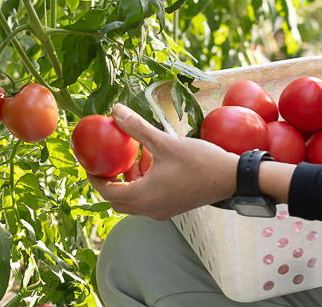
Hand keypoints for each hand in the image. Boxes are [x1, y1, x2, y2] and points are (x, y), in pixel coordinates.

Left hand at [88, 104, 237, 220]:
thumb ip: (138, 129)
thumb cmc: (200, 162)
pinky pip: (148, 198)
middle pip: (117, 199)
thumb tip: (116, 111)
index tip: (90, 162)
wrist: (232, 178)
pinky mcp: (172, 206)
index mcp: (144, 197)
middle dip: (110, 179)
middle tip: (107, 160)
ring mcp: (162, 210)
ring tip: (133, 155)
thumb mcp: (165, 143)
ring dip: (128, 180)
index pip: (107, 192)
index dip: (94, 177)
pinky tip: (153, 161)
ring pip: (133, 199)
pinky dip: (143, 182)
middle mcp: (149, 209)